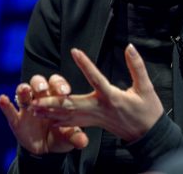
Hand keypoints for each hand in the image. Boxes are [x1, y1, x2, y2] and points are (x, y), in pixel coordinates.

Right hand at [0, 74, 88, 154]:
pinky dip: (5, 104)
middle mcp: (40, 98)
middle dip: (40, 84)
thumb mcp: (69, 136)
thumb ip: (75, 137)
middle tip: (43, 89)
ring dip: (23, 90)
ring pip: (22, 92)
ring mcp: (26, 107)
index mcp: (55, 97)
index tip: (64, 91)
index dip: (59, 85)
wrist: (45, 149)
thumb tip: (83, 142)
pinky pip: (9, 110)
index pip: (56, 85)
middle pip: (38, 83)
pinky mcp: (16, 119)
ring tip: (25, 90)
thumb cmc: (60, 135)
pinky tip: (2, 99)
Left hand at [31, 44, 163, 141]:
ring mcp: (96, 118)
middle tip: (35, 99)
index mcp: (112, 98)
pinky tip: (46, 117)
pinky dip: (58, 120)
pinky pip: (73, 122)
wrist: (149, 136)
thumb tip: (129, 47)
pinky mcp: (94, 123)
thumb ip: (136, 66)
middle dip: (53, 102)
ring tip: (33, 107)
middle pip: (72, 104)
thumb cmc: (148, 111)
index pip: (96, 78)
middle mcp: (100, 108)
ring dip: (50, 112)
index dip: (85, 64)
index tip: (74, 51)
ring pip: (69, 115)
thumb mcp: (146, 87)